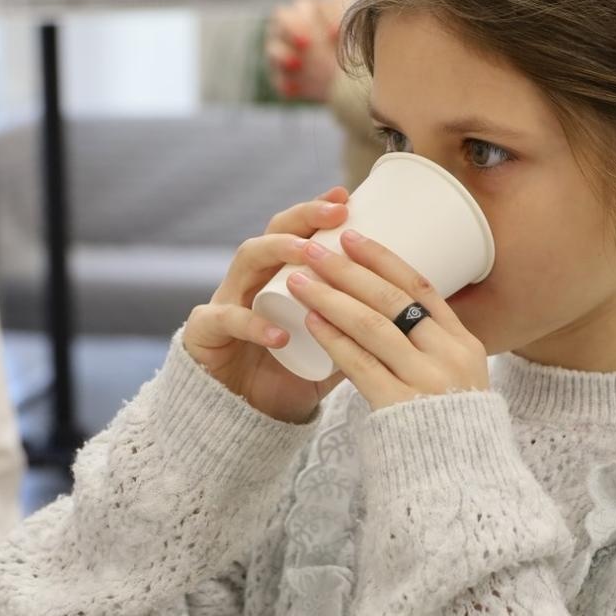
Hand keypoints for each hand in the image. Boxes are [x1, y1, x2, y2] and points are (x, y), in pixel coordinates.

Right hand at [183, 189, 350, 423]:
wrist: (238, 416)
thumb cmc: (285, 376)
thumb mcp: (329, 351)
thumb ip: (357, 333)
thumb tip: (410, 322)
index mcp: (277, 278)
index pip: (295, 233)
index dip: (317, 212)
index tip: (347, 198)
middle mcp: (250, 281)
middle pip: (272, 233)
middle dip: (303, 217)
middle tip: (336, 213)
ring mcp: (224, 301)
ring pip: (247, 261)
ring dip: (278, 251)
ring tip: (307, 254)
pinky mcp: (205, 332)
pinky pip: (227, 320)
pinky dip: (253, 325)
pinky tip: (279, 335)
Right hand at [265, 0, 342, 102]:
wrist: (343, 83)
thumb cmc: (347, 48)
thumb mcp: (352, 30)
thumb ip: (349, 10)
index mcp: (308, 11)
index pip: (308, 5)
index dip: (320, 18)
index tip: (336, 35)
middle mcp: (289, 27)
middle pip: (282, 16)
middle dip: (293, 27)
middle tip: (307, 43)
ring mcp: (282, 52)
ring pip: (273, 46)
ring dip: (282, 54)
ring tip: (296, 65)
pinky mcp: (280, 76)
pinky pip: (276, 77)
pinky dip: (284, 82)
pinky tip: (294, 89)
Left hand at [286, 230, 488, 410]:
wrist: (458, 485)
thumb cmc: (447, 429)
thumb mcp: (457, 381)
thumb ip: (431, 348)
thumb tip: (395, 310)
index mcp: (464, 344)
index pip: (422, 287)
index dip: (384, 258)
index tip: (352, 236)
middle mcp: (448, 356)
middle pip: (392, 299)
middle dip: (348, 270)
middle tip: (313, 249)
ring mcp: (426, 381)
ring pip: (372, 325)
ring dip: (331, 297)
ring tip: (299, 279)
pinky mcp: (399, 406)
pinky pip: (360, 364)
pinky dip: (333, 338)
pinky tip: (310, 321)